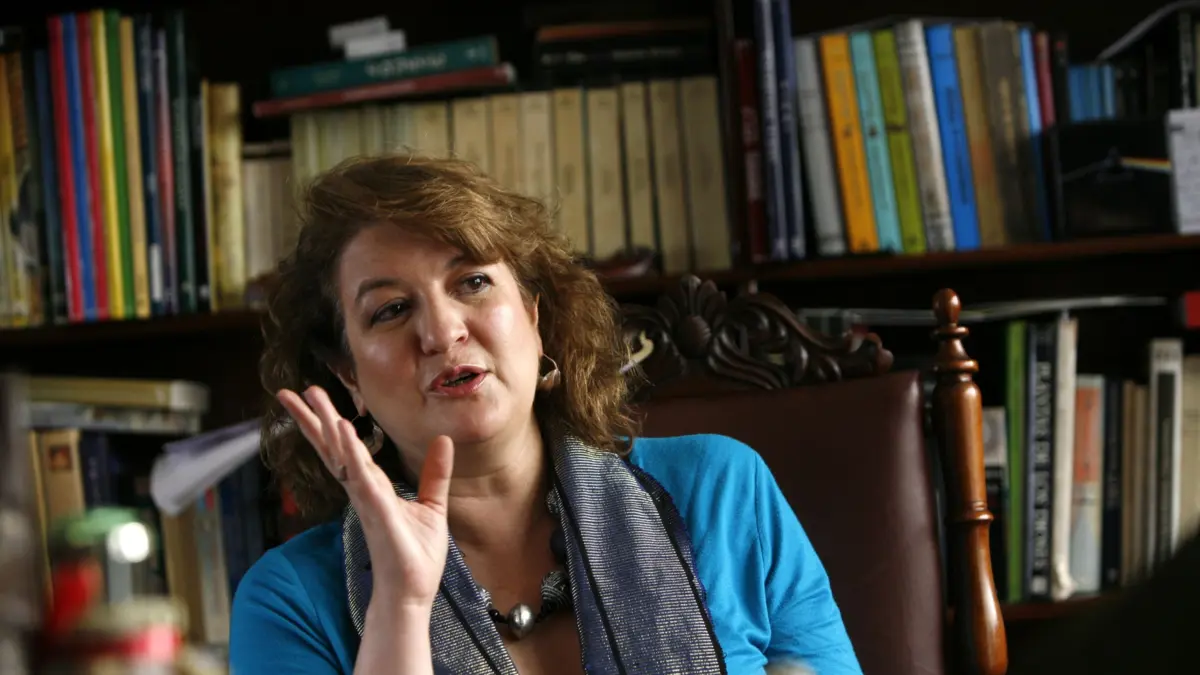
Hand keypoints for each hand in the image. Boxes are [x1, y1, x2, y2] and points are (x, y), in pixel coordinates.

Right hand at [277, 386, 453, 609]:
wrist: (413, 592)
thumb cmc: (416, 555)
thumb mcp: (433, 506)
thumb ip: (434, 473)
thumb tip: (443, 441)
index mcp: (372, 486)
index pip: (345, 448)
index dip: (327, 422)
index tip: (313, 397)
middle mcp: (362, 490)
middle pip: (331, 448)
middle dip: (311, 419)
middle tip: (289, 391)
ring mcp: (366, 500)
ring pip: (341, 456)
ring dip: (326, 427)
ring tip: (311, 398)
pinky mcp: (377, 512)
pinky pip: (361, 477)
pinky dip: (351, 454)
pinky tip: (342, 431)